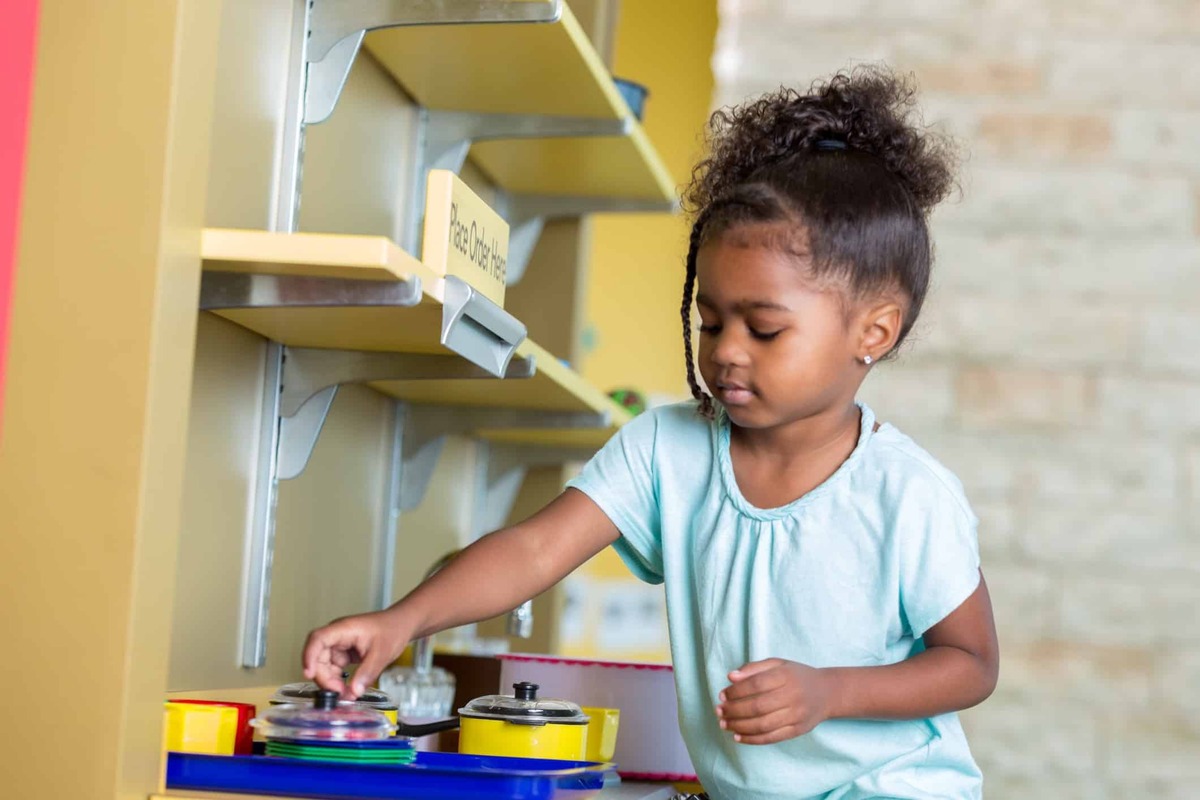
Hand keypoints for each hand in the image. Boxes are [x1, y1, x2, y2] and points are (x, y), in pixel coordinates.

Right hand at [302, 610, 410, 697]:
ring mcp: (340, 644)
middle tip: (338, 692)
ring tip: (346, 693)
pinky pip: (334, 668)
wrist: (402, 624)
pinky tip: (348, 688)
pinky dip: (338, 679)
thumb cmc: (393, 629)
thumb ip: (367, 673)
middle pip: (318, 656)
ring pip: (325, 665)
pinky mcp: (345, 652)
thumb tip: (353, 692)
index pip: (318, 639)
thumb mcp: (382, 653)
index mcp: (344, 629)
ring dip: (331, 681)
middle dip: (324, 677)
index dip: (309, 656)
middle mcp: (338, 635)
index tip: (309, 673)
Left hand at [715, 658, 833, 743]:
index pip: (756, 684)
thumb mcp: (778, 664)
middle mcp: (793, 695)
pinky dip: (753, 739)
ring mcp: (797, 715)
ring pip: (763, 724)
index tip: (722, 695)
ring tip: (725, 724)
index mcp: (786, 675)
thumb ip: (754, 668)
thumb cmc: (796, 676)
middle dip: (734, 711)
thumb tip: (731, 677)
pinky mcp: (798, 730)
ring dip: (740, 726)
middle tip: (719, 711)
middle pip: (758, 706)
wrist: (827, 693)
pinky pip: (772, 737)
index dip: (736, 691)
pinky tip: (739, 737)